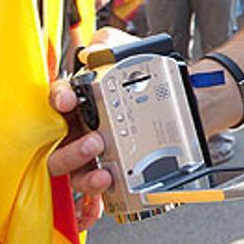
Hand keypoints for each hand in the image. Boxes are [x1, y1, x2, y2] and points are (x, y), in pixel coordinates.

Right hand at [47, 29, 137, 230]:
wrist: (188, 99)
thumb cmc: (152, 77)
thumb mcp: (128, 51)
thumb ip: (108, 45)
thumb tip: (94, 50)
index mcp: (80, 101)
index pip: (56, 101)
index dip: (57, 101)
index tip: (68, 102)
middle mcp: (80, 128)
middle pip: (58, 146)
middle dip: (72, 148)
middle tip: (96, 141)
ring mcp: (96, 152)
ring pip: (74, 172)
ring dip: (85, 175)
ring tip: (105, 171)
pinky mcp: (114, 170)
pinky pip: (96, 191)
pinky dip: (96, 198)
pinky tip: (106, 196)